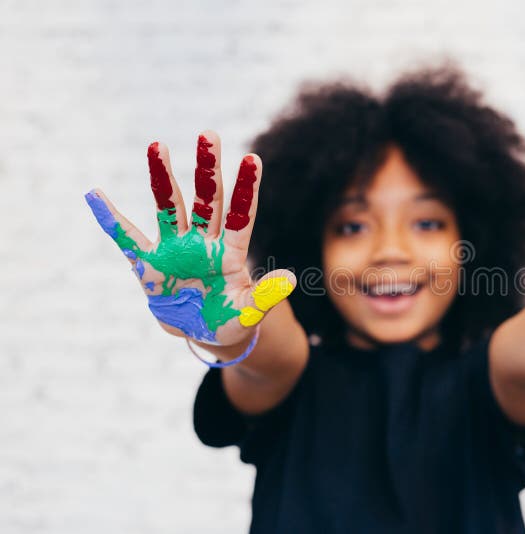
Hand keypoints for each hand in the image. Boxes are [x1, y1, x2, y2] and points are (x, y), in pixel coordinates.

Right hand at [85, 131, 294, 346]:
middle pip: (207, 201)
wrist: (202, 333)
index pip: (241, 217)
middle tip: (209, 134)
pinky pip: (126, 238)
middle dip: (207, 169)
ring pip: (169, 208)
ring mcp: (174, 250)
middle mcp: (202, 243)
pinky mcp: (148, 265)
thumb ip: (266, 295)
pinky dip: (110, 219)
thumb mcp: (250, 311)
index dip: (246, 190)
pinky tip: (94, 195)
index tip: (253, 159)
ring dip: (163, 179)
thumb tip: (291, 278)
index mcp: (230, 253)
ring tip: (157, 146)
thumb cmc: (231, 319)